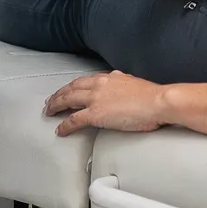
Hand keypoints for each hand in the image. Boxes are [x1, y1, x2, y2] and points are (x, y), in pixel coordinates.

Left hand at [45, 71, 169, 136]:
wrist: (158, 102)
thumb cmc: (151, 96)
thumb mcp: (133, 82)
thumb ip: (122, 81)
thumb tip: (119, 79)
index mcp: (108, 77)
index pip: (83, 81)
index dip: (71, 86)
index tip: (66, 90)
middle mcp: (98, 85)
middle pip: (71, 88)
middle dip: (58, 95)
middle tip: (50, 101)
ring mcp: (95, 99)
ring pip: (67, 100)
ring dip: (56, 106)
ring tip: (49, 112)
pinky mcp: (95, 114)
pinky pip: (74, 120)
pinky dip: (64, 125)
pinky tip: (60, 130)